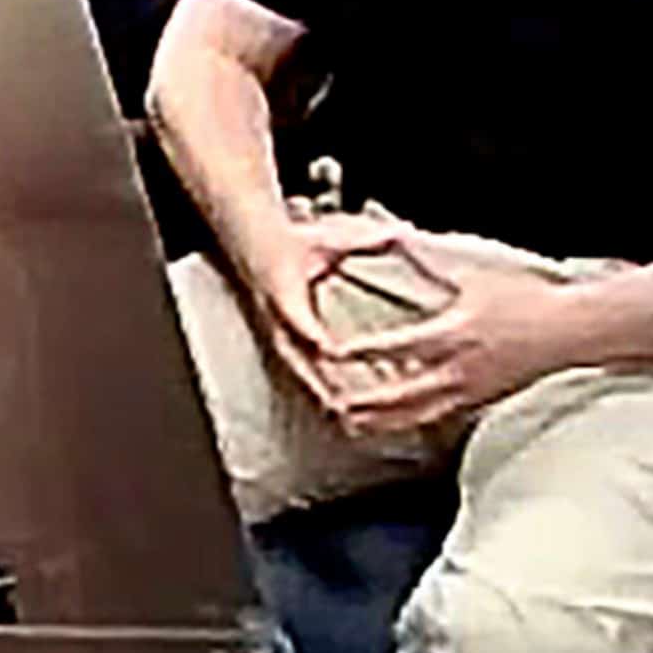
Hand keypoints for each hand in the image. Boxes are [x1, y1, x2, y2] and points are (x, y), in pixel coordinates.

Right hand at [226, 209, 421, 414]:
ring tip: (347, 421)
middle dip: (320, 382)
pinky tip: (340, 411)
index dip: (311, 333)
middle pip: (296, 357)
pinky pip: (301, 371)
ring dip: (321, 394)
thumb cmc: (292, 240)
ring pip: (298, 371)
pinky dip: (320, 391)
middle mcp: (277, 317)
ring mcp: (278, 333)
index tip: (329, 349)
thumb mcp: (330, 235)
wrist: (254, 242)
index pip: (295, 314)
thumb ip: (365, 238)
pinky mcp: (284, 343)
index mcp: (284, 288)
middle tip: (344, 406)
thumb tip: (399, 232)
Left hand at [311, 234, 590, 436]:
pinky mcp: (479, 401)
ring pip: (419, 414)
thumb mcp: (472, 274)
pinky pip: (438, 417)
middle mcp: (459, 368)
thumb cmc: (525, 299)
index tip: (333, 354)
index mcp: (454, 333)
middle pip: (403, 394)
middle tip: (332, 405)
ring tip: (351, 425)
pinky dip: (410, 422)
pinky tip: (390, 426)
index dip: (364, 353)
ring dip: (383, 421)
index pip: (399, 347)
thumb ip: (427, 260)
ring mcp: (470, 390)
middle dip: (366, 403)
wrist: (569, 331)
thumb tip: (395, 236)